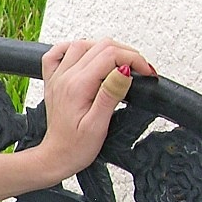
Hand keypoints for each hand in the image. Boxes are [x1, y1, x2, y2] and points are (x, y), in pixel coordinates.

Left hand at [35, 37, 155, 182]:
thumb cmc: (76, 147)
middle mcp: (65, 77)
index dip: (134, 59)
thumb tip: (123, 70)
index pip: (111, 55)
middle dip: (126, 53)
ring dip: (105, 48)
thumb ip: (110, 94)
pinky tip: (86, 55)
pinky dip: (73, 48)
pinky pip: (58, 53)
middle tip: (140, 70)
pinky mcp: (54, 80)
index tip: (147, 72)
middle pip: (100, 46)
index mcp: (78, 86)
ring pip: (82, 44)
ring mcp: (58, 76)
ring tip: (121, 63)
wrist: (55, 157)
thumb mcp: (98, 125)